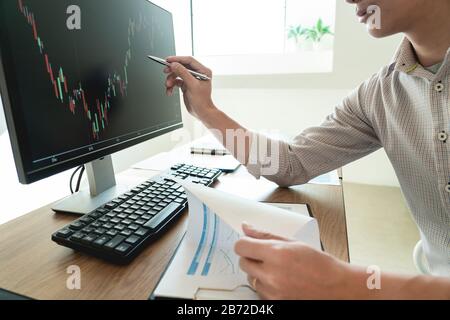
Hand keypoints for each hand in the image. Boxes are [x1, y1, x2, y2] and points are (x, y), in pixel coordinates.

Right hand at [164, 56, 215, 119]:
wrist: (201, 112)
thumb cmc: (202, 101)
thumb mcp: (192, 85)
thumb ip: (183, 73)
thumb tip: (174, 65)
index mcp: (203, 71)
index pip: (189, 60)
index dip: (178, 59)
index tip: (168, 60)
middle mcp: (197, 74)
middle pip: (182, 66)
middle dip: (172, 70)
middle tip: (165, 70)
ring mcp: (191, 79)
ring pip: (177, 74)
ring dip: (171, 79)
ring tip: (168, 85)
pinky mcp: (186, 85)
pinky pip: (176, 81)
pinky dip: (171, 85)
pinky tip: (169, 91)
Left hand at [234, 223, 357, 299]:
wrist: (336, 288)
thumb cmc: (320, 265)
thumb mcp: (293, 243)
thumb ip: (266, 235)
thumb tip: (247, 229)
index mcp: (276, 254)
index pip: (241, 247)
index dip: (244, 243)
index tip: (248, 243)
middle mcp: (271, 274)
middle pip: (243, 262)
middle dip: (251, 257)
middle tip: (266, 255)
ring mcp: (272, 291)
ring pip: (250, 277)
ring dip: (259, 272)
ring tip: (278, 269)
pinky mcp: (274, 302)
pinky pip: (259, 291)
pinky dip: (265, 286)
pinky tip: (280, 281)